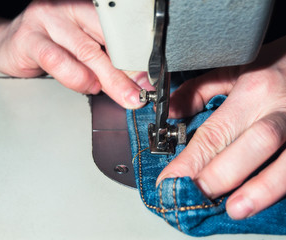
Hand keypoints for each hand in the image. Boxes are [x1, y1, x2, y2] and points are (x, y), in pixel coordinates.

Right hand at [0, 0, 148, 107]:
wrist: (10, 46)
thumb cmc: (52, 48)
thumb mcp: (85, 52)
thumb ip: (108, 63)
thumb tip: (136, 83)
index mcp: (88, 9)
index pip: (121, 30)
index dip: (138, 56)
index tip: (149, 80)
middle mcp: (70, 8)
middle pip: (108, 39)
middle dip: (128, 71)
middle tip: (141, 94)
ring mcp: (48, 20)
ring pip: (87, 50)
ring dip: (109, 79)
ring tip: (122, 95)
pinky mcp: (29, 38)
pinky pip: (58, 60)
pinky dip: (77, 77)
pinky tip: (88, 87)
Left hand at [157, 36, 285, 219]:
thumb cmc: (273, 67)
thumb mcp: (234, 69)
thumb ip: (199, 90)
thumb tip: (170, 112)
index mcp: (253, 90)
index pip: (216, 131)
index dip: (191, 160)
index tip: (171, 179)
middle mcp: (279, 108)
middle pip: (252, 145)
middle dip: (221, 174)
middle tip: (195, 195)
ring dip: (262, 188)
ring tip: (235, 209)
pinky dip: (281, 185)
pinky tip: (266, 202)